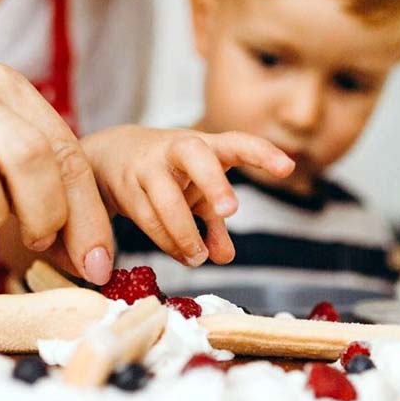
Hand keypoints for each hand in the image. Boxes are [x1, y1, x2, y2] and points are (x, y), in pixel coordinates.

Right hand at [82, 126, 293, 265]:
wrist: (111, 155)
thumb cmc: (170, 173)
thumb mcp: (197, 192)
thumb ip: (213, 221)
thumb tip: (225, 257)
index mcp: (206, 146)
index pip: (237, 143)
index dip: (262, 153)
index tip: (288, 167)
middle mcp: (178, 150)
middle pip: (197, 157)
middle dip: (214, 182)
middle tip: (230, 211)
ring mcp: (149, 166)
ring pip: (167, 198)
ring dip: (185, 232)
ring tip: (198, 257)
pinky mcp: (127, 187)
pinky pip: (148, 218)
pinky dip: (167, 241)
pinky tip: (181, 254)